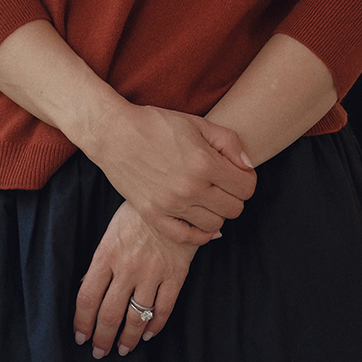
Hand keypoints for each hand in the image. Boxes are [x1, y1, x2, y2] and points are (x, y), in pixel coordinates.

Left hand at [74, 203, 196, 357]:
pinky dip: (155, 326)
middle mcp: (127, 268)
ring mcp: (153, 273)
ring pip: (137, 317)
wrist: (172, 197)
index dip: (82, 323)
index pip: (87, 298)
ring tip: (123, 350)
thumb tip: (87, 293)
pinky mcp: (176, 275)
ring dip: (128, 339)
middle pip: (109, 314)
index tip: (80, 337)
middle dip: (102, 338)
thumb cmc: (136, 214)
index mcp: (106, 256)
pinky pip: (164, 309)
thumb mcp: (110, 234)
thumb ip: (100, 264)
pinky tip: (148, 335)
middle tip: (99, 352)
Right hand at [82, 102, 255, 245]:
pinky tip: (199, 220)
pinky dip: (199, 234)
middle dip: (234, 197)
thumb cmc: (156, 125)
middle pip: (234, 209)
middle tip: (223, 186)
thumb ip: (230, 143)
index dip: (247, 180)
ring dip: (217, 213)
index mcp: (205, 163)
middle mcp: (190, 188)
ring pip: (215, 225)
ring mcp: (171, 205)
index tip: (237, 174)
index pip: (246, 187)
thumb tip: (247, 167)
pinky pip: (187, 238)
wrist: (114, 133)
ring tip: (208, 199)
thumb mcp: (198, 124)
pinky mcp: (153, 215)